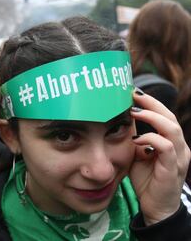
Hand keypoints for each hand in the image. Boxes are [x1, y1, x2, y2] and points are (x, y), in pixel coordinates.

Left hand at [129, 90, 189, 224]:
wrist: (154, 207)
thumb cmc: (146, 179)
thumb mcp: (137, 154)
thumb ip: (133, 138)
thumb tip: (119, 120)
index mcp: (171, 141)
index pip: (164, 115)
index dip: (150, 103)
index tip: (132, 92)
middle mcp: (179, 147)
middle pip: (169, 117)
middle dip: (151, 103)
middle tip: (133, 95)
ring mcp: (178, 158)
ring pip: (172, 129)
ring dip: (152, 117)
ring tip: (134, 112)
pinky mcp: (172, 169)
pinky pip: (166, 148)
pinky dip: (151, 139)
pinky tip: (136, 139)